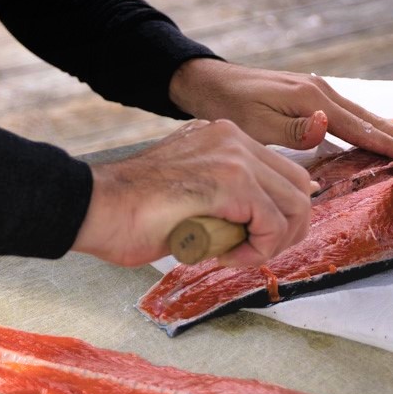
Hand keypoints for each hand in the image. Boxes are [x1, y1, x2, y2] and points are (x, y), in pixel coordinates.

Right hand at [71, 118, 315, 268]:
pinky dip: (258, 250)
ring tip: (235, 255)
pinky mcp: (232, 180)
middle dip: (286, 229)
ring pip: (294, 205)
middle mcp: (232, 137)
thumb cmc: (130, 212)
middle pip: (297, 185)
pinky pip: (273, 223)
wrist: (95, 207)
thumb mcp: (189, 195)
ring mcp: (234, 154)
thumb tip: (254, 225)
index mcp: (221, 137)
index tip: (250, 241)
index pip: (281, 174)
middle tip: (252, 253)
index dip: (277, 216)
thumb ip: (223, 199)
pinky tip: (224, 256)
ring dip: (272, 242)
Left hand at [168, 59, 392, 158]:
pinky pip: (347, 114)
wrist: (208, 82)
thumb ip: (293, 129)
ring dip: (387, 129)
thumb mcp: (255, 123)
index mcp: (313, 100)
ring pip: (360, 115)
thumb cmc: (229, 108)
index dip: (390, 144)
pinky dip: (366, 125)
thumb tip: (326, 125)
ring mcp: (316, 91)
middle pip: (368, 119)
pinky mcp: (309, 96)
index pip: (360, 128)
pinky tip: (375, 134)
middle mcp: (320, 91)